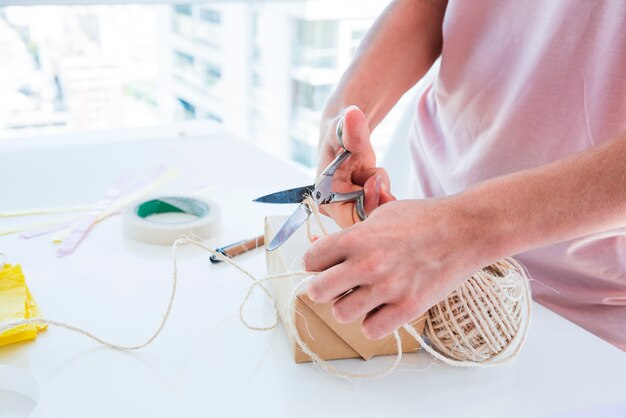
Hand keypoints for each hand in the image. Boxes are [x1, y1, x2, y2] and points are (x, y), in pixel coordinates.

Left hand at [303, 197, 491, 339]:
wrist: (465, 230)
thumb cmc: (423, 219)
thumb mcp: (380, 215)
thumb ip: (350, 234)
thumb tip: (319, 246)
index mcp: (357, 237)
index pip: (310, 260)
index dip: (314, 263)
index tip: (322, 266)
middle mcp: (368, 264)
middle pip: (317, 291)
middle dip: (322, 288)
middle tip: (336, 285)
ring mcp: (388, 288)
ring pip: (341, 314)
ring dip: (348, 306)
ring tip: (363, 296)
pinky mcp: (408, 308)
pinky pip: (370, 329)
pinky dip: (372, 321)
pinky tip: (382, 307)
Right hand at [317, 105, 394, 227]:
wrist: (344, 130)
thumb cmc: (341, 129)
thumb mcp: (347, 129)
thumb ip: (353, 128)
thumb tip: (353, 113)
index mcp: (324, 196)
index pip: (350, 218)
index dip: (368, 204)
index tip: (375, 182)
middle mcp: (333, 206)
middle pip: (365, 218)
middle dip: (377, 198)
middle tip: (377, 175)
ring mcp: (345, 206)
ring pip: (374, 211)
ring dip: (381, 192)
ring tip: (372, 171)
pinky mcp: (356, 203)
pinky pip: (378, 206)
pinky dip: (382, 191)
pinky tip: (374, 177)